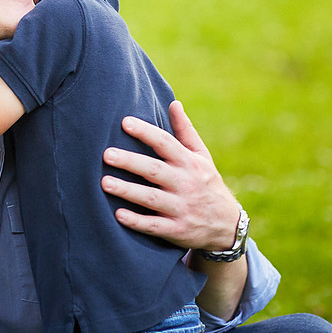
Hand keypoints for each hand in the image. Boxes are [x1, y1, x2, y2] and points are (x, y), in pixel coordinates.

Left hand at [101, 100, 241, 250]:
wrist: (227, 226)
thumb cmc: (207, 183)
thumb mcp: (202, 156)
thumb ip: (185, 131)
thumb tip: (173, 102)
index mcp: (189, 163)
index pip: (166, 143)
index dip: (146, 132)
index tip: (125, 122)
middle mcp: (185, 184)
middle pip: (154, 170)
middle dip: (130, 161)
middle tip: (106, 154)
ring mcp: (181, 208)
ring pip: (151, 199)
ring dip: (128, 191)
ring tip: (104, 182)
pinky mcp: (176, 230)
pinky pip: (154, 226)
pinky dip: (137, 222)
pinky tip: (118, 214)